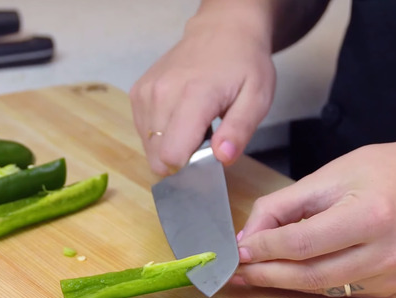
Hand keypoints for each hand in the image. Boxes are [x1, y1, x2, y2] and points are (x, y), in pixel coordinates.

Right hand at [129, 7, 276, 174]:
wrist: (222, 31)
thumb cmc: (244, 66)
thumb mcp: (257, 98)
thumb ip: (239, 130)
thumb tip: (221, 157)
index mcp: (194, 96)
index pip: (172, 154)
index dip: (189, 168)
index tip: (206, 157)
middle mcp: (162, 94)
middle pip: (158, 156)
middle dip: (180, 159)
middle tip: (204, 139)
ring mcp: (146, 92)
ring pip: (148, 145)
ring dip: (170, 145)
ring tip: (193, 125)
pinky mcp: (138, 92)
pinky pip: (143, 130)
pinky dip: (160, 133)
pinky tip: (180, 117)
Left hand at [232, 135, 395, 297]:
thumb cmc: (386, 171)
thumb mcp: (330, 174)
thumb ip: (284, 206)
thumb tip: (248, 237)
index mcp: (371, 215)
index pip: (303, 243)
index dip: (265, 249)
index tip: (237, 250)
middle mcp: (384, 253)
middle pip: (308, 275)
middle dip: (266, 274)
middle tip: (236, 272)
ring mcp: (389, 276)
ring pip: (319, 287)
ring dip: (281, 282)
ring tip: (252, 273)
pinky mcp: (388, 288)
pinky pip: (336, 289)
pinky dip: (307, 281)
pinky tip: (287, 271)